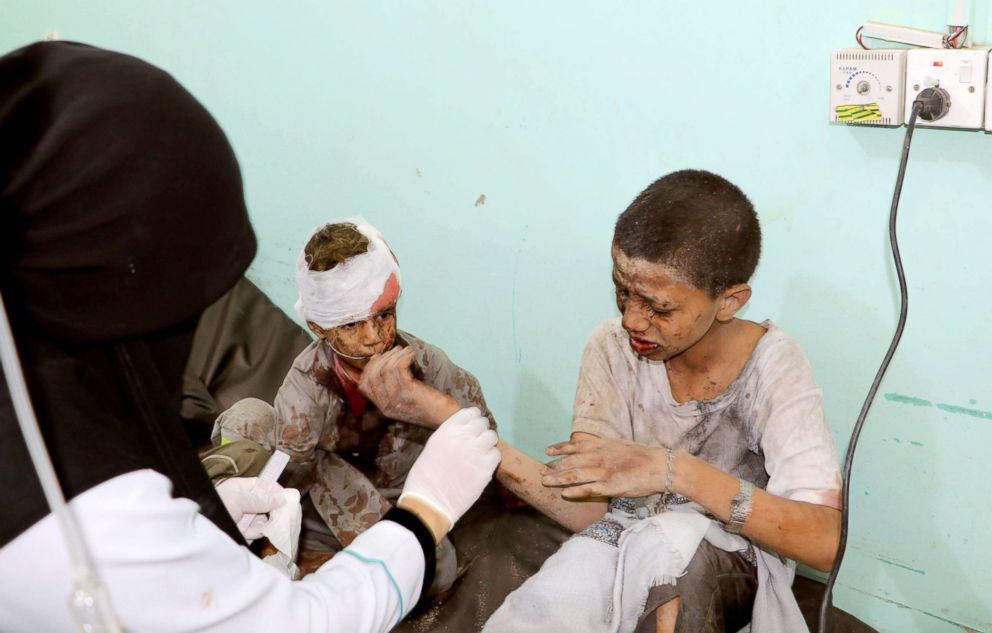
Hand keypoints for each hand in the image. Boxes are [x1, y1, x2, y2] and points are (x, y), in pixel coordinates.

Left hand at [216, 477, 285, 540]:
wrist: (199, 534)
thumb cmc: (215, 509)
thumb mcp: (238, 500)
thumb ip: (260, 499)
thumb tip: (281, 498)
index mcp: (240, 488)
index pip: (264, 485)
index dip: (275, 491)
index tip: (286, 498)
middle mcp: (243, 502)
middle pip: (266, 505)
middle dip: (270, 512)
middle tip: (275, 518)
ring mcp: (242, 518)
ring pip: (263, 521)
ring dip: (260, 525)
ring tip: (248, 528)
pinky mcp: (241, 533)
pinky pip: (255, 533)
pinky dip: (253, 534)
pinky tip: (244, 534)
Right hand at [359, 346, 458, 427]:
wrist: (446, 419)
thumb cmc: (429, 407)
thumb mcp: (405, 402)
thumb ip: (393, 391)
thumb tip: (383, 367)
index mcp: (384, 408)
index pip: (364, 386)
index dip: (368, 368)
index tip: (378, 357)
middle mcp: (387, 405)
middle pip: (373, 376)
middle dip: (382, 359)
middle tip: (395, 350)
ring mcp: (397, 399)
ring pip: (386, 370)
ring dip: (395, 355)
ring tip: (406, 351)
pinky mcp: (409, 392)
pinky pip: (399, 368)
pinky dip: (404, 357)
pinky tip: (412, 355)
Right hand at [399, 407, 499, 536]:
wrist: (429, 501)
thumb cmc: (424, 477)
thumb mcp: (433, 447)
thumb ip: (449, 436)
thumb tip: (464, 432)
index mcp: (447, 430)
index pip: (469, 413)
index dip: (473, 418)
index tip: (473, 424)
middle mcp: (464, 436)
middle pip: (482, 423)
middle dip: (481, 430)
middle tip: (478, 440)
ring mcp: (477, 452)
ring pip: (492, 437)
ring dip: (488, 442)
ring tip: (482, 452)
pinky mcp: (486, 468)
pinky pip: (496, 455)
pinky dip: (492, 458)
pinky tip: (484, 464)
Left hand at [542, 436, 669, 499]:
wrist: (661, 465)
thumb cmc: (644, 456)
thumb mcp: (621, 445)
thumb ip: (606, 447)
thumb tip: (594, 448)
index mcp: (603, 445)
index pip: (575, 446)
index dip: (560, 449)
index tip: (547, 451)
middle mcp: (600, 456)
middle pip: (571, 462)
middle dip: (554, 467)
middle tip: (541, 472)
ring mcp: (604, 472)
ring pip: (575, 475)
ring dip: (558, 479)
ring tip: (546, 482)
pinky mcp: (611, 486)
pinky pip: (589, 489)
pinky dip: (575, 492)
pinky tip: (564, 494)